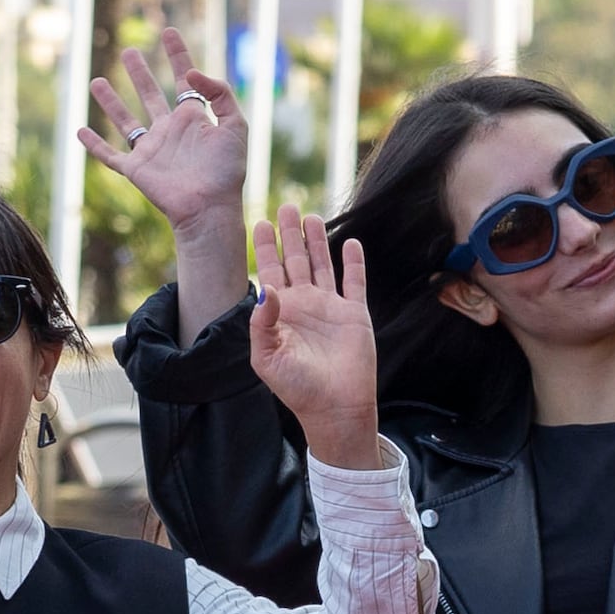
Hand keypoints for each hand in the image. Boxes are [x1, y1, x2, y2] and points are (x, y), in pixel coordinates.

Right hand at [81, 27, 248, 233]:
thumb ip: (220, 93)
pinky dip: (93, 143)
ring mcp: (150, 150)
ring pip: (125, 120)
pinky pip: (109, 155)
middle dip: (139, 72)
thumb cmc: (226, 171)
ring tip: (96, 81)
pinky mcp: (135, 169)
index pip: (184, 80)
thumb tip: (192, 73)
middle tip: (130, 51)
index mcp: (193, 119)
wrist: (209, 207)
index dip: (178, 55)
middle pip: (150, 94)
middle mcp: (169, 131)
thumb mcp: (236, 125)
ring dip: (111, 101)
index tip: (169, 32)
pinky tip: (80, 130)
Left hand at [248, 204, 382, 466]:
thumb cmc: (296, 388)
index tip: (259, 223)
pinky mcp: (354, 314)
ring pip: (322, 264)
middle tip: (286, 206)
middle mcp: (304, 305)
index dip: (265, 248)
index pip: (270, 272)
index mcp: (281, 313)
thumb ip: (261, 323)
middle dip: (290, 234)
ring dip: (317, 241)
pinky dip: (353, 262)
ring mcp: (330, 308)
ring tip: (311, 215)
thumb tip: (265, 288)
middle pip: (295, 260)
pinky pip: (354, 282)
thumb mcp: (267, 358)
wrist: (334, 408)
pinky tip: (350, 242)